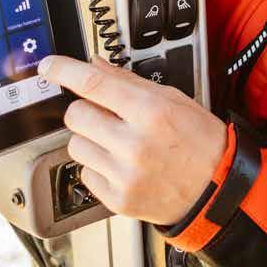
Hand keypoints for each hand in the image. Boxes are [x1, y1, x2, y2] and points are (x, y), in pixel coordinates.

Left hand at [38, 54, 227, 225]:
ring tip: (117, 142)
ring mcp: (124, 175)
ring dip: (90, 139)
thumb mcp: (173, 99)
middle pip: (75, 115)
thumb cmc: (200, 141)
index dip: (63, 71)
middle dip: (84, 109)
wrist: (217, 190)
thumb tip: (95, 66)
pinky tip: (121, 164)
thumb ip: (129, 82)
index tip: (48, 66)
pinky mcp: (117, 199)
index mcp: (150, 111)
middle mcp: (134, 144)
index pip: (93, 84)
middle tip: (104, 113)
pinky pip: (85, 174)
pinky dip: (98, 166)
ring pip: (75, 145)